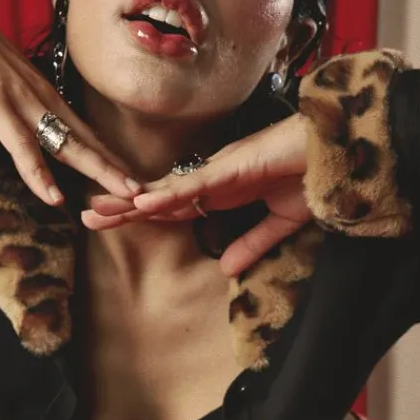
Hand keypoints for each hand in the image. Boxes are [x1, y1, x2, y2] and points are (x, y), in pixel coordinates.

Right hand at [0, 0, 139, 205]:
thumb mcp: (5, 82)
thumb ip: (22, 103)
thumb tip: (33, 123)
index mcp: (44, 96)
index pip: (83, 132)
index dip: (107, 156)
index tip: (130, 177)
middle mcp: (42, 99)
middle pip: (85, 140)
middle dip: (115, 168)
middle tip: (143, 192)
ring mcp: (21, 104)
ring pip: (66, 144)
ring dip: (97, 171)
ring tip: (122, 194)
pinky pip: (21, 147)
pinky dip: (38, 174)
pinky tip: (54, 197)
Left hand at [82, 114, 312, 274]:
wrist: (334, 151)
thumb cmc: (310, 176)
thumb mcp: (278, 223)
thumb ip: (251, 245)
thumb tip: (225, 269)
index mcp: (221, 191)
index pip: (172, 206)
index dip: (143, 215)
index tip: (114, 224)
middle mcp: (212, 178)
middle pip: (157, 195)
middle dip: (122, 206)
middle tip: (85, 217)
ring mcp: (218, 171)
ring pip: (165, 189)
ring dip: (130, 202)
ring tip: (96, 211)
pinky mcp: (231, 168)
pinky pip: (193, 185)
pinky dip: (167, 195)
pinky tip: (142, 204)